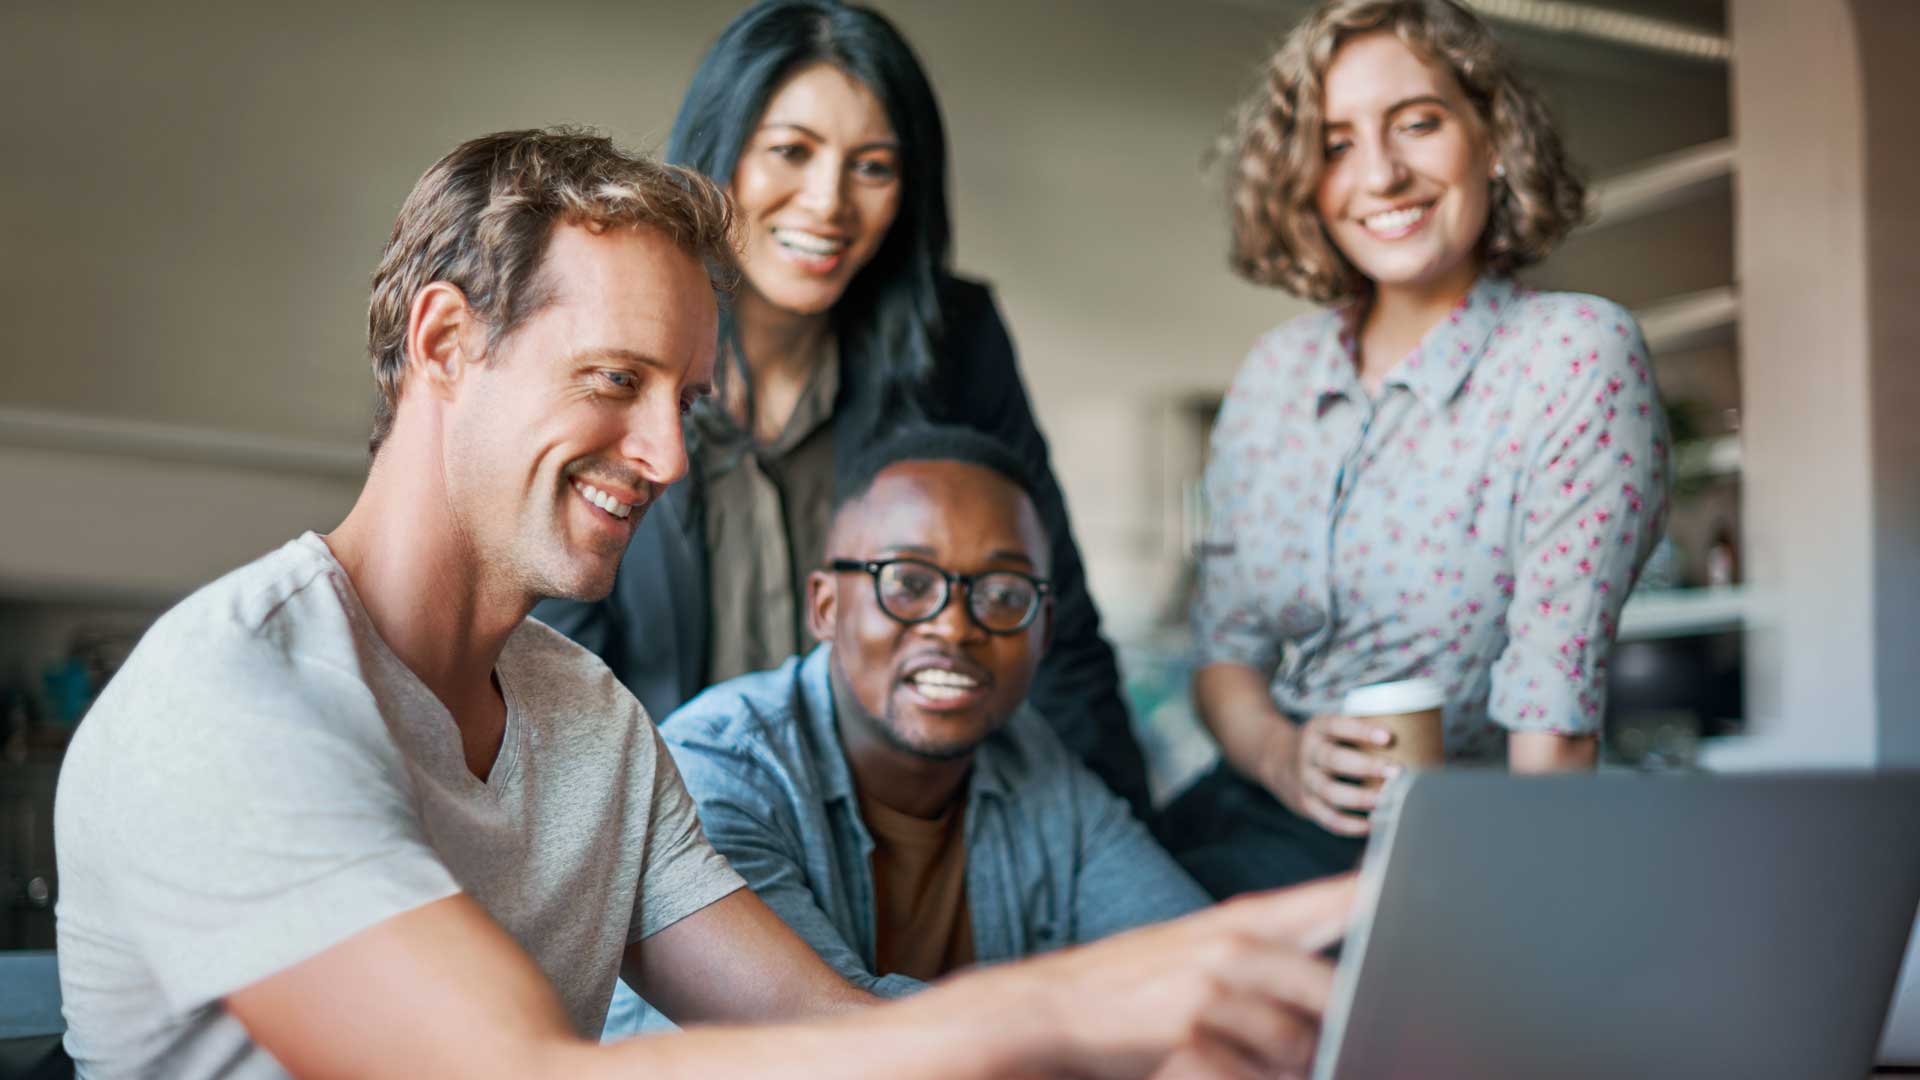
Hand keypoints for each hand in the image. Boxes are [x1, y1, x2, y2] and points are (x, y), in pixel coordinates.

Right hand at [1019, 874, 1355, 1079]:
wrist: (1054, 1007)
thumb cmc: (1135, 985)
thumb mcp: (1201, 950)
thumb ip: (1269, 959)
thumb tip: (1338, 990)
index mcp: (1243, 921)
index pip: (1330, 900)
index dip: (1379, 895)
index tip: (1428, 885)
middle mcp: (1233, 946)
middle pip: (1329, 993)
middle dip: (1338, 1029)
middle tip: (1337, 1045)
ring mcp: (1210, 987)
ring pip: (1297, 1045)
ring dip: (1293, 1069)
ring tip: (1256, 1065)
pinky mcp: (1187, 1031)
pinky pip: (1253, 1076)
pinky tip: (1224, 1073)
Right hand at [1260, 713, 1398, 837]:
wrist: (1278, 761)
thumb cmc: (1325, 744)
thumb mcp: (1332, 728)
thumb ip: (1362, 731)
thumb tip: (1421, 738)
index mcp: (1317, 729)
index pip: (1337, 725)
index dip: (1361, 731)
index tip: (1388, 737)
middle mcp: (1308, 753)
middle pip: (1334, 760)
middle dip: (1366, 766)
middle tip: (1397, 772)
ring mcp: (1305, 780)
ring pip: (1330, 792)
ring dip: (1360, 797)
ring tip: (1387, 801)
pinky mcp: (1306, 804)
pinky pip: (1327, 818)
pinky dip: (1349, 824)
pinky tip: (1371, 825)